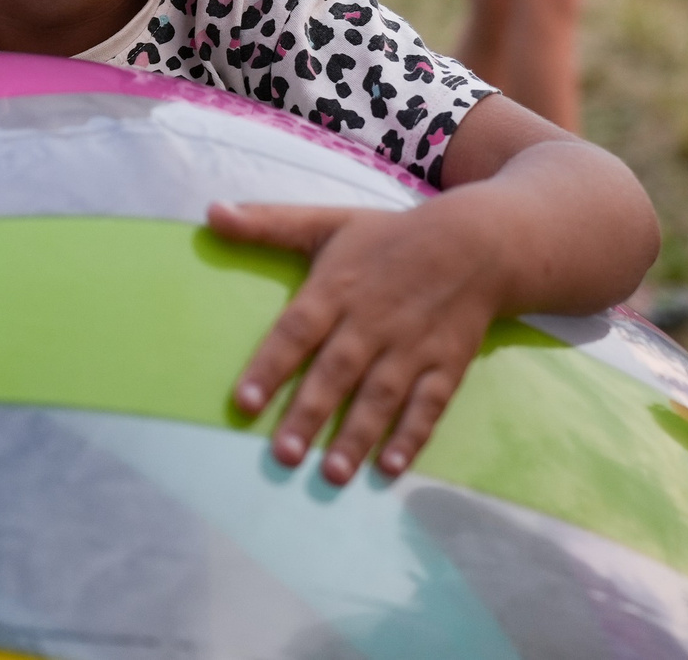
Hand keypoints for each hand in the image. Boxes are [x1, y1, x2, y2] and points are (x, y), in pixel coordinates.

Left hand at [211, 193, 512, 485]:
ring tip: (332, 474)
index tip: (244, 402)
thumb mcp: (327, 221)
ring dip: (357, 436)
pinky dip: (412, 436)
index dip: (270, 366)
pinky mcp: (446, 365)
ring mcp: (411, 347)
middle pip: (336, 372)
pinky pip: (429, 405)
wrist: (475, 243)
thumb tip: (211, 213)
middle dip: (310, 414)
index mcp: (337, 288)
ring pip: (381, 396)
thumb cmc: (389, 237)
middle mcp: (372, 322)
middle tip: (283, 455)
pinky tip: (391, 468)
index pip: (297, 330)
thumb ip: (268, 224)